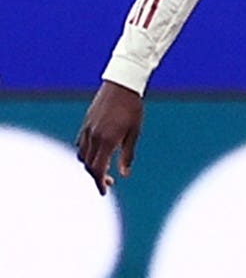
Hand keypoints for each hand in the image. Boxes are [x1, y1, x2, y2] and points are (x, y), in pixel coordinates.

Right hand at [76, 81, 143, 195]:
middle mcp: (93, 137)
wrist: (122, 85)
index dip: (99, 182)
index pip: (97, 169)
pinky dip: (86, 153)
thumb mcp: (134, 133)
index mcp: (107, 141)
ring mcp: (87, 129)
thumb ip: (127, 155)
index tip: (104, 192)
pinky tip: (96, 155)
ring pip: (82, 155)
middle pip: (88, 165)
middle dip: (97, 177)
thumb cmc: (132, 109)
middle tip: (110, 183)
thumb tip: (124, 175)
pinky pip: (81, 143)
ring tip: (103, 169)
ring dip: (90, 166)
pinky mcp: (85, 123)